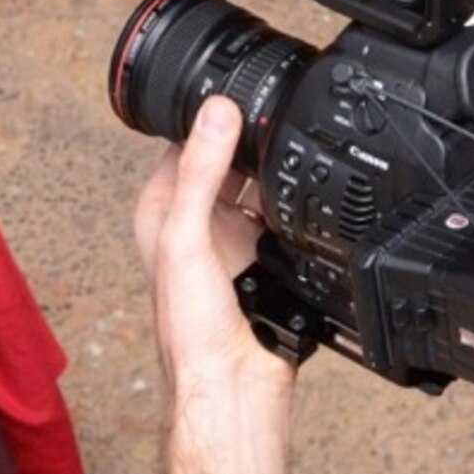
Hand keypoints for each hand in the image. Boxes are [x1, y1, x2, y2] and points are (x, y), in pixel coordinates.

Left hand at [132, 98, 292, 401]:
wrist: (232, 386)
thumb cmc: (189, 330)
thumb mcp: (188, 237)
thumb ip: (202, 173)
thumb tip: (216, 112)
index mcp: (162, 209)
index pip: (185, 141)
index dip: (210, 114)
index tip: (240, 87)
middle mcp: (195, 222)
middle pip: (229, 161)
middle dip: (252, 141)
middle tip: (281, 112)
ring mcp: (233, 241)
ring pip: (260, 188)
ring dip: (277, 176)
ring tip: (297, 150)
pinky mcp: (265, 260)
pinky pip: (286, 219)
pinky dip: (298, 209)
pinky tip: (310, 199)